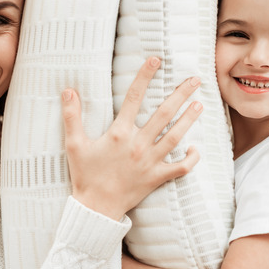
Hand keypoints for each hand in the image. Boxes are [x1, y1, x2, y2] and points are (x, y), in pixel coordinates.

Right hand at [61, 57, 201, 219]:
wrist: (95, 208)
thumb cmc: (84, 176)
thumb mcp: (74, 144)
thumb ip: (72, 116)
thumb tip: (68, 91)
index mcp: (118, 133)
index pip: (133, 97)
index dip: (145, 76)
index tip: (156, 60)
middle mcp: (137, 145)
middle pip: (163, 114)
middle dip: (180, 95)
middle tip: (195, 80)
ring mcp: (149, 162)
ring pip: (175, 137)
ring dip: (189, 120)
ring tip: (200, 105)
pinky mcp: (156, 178)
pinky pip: (179, 168)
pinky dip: (190, 159)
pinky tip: (196, 148)